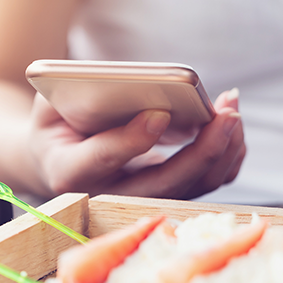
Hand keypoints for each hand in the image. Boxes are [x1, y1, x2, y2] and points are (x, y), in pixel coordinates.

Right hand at [27, 88, 245, 199]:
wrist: (59, 156)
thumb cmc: (56, 122)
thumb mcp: (51, 103)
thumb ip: (79, 93)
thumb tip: (133, 83)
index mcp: (71, 171)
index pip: (104, 158)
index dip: (132, 140)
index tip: (161, 114)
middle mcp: (109, 195)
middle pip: (166, 184)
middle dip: (203, 150)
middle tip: (227, 113)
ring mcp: (142, 200)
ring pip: (193, 187)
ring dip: (223, 150)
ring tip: (231, 107)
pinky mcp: (167, 194)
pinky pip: (206, 182)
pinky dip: (227, 155)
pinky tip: (232, 123)